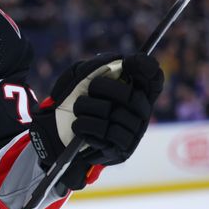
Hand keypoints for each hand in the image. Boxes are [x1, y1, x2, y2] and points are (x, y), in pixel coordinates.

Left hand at [29, 52, 163, 188]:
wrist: (55, 132)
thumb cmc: (70, 100)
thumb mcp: (78, 76)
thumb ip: (96, 65)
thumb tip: (119, 59)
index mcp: (134, 91)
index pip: (153, 79)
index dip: (147, 68)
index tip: (130, 61)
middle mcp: (139, 112)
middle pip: (131, 95)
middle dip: (102, 87)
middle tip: (89, 89)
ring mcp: (133, 132)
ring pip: (114, 113)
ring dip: (86, 108)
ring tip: (77, 111)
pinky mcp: (122, 150)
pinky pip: (107, 132)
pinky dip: (85, 125)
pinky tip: (79, 126)